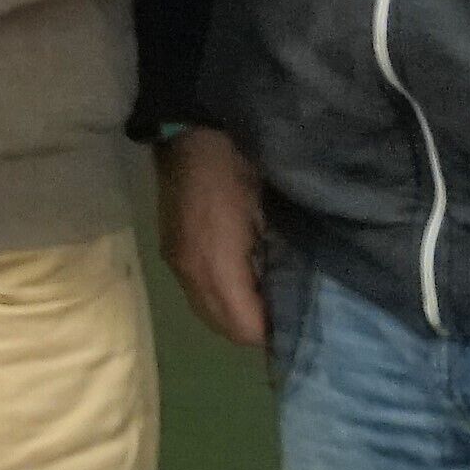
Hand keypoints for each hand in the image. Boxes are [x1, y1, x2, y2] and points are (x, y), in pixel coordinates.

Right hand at [159, 129, 270, 347]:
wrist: (192, 137)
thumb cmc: (241, 171)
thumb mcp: (270, 217)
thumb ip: (275, 264)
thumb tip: (288, 298)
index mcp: (216, 265)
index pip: (244, 326)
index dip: (271, 332)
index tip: (297, 322)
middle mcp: (190, 273)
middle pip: (222, 327)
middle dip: (252, 328)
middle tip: (283, 312)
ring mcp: (177, 264)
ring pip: (206, 313)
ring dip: (233, 315)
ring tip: (262, 298)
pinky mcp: (172, 254)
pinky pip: (196, 294)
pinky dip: (218, 298)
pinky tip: (238, 281)